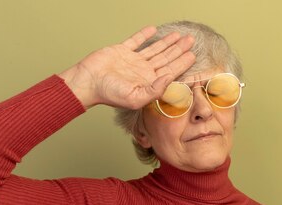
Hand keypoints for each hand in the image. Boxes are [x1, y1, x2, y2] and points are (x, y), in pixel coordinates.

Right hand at [58, 26, 195, 108]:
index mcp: (148, 83)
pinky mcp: (121, 51)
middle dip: (179, 50)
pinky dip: (144, 35)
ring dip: (167, 42)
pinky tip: (154, 30)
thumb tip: (169, 79)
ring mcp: (132, 61)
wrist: (88, 82)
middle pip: (166, 59)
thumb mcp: (135, 98)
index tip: (193, 56)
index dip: (182, 63)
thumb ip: (155, 90)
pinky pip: (136, 40)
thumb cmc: (109, 94)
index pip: (170, 72)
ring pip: (155, 49)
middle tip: (191, 41)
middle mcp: (142, 72)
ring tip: (178, 35)